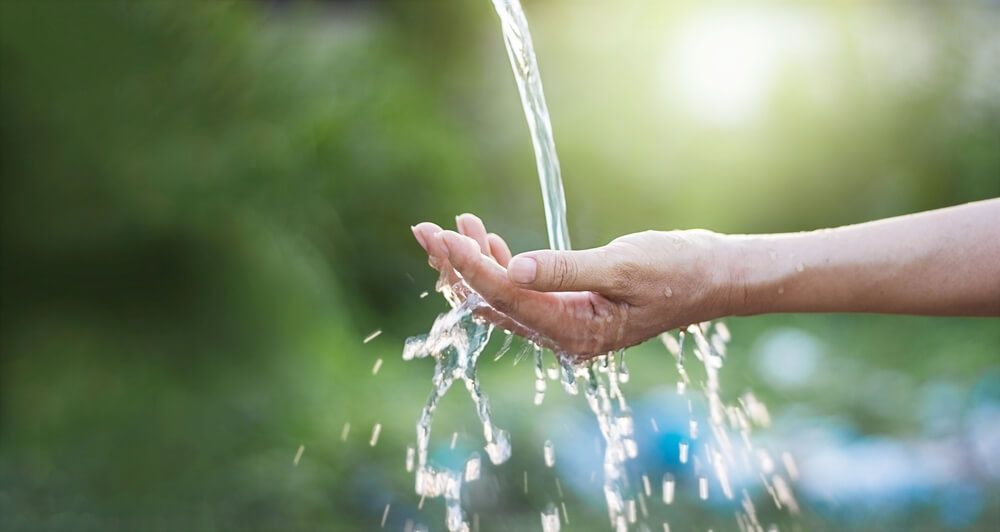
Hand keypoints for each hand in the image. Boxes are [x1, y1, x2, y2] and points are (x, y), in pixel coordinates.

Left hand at [412, 214, 732, 358]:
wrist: (714, 276)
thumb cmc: (679, 269)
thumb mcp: (624, 265)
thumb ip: (566, 269)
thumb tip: (511, 268)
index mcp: (576, 332)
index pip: (506, 298)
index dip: (469, 266)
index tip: (439, 235)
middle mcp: (564, 336)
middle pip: (493, 305)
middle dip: (457, 267)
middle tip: (425, 230)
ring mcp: (565, 325)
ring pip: (502, 299)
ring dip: (475, 263)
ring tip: (453, 225)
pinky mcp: (569, 309)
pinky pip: (521, 293)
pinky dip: (500, 265)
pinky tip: (486, 238)